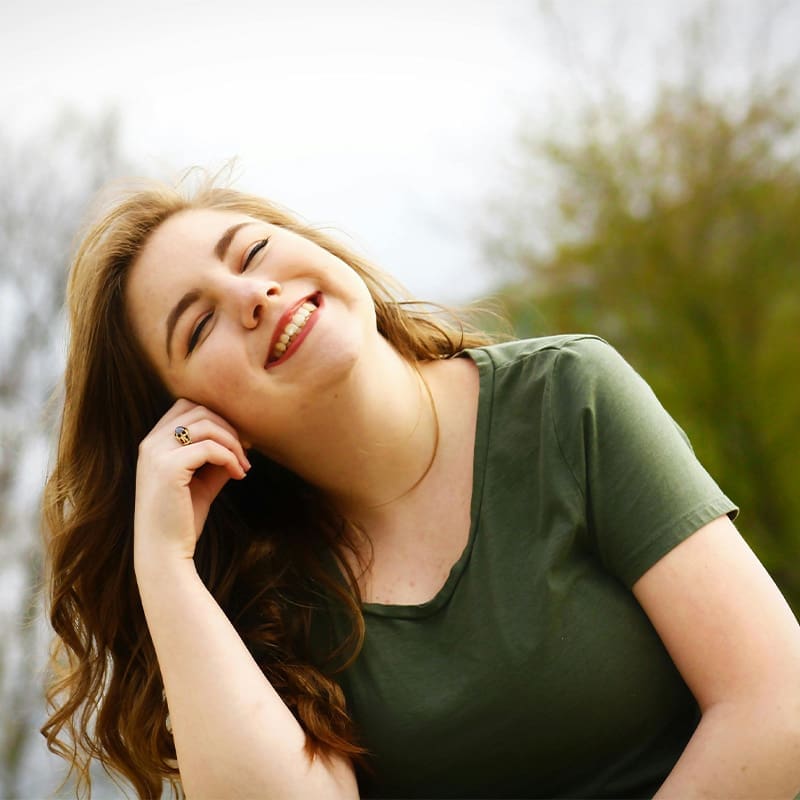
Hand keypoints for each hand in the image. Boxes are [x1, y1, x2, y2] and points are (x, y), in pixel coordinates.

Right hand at [133, 399, 250, 567]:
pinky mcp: (168, 468)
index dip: (217, 418)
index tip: (238, 441)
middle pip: (199, 410)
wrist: (164, 553)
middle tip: (246, 452)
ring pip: (206, 424)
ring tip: (244, 466)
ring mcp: (156, 453)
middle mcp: (150, 443)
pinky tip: (239, 474)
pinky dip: (230, 457)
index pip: (187, 407)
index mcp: (153, 443)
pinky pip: (209, 447)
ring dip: (233, 442)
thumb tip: (242, 440)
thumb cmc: (182, 519)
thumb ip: (217, 458)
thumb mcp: (203, 481)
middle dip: (229, 427)